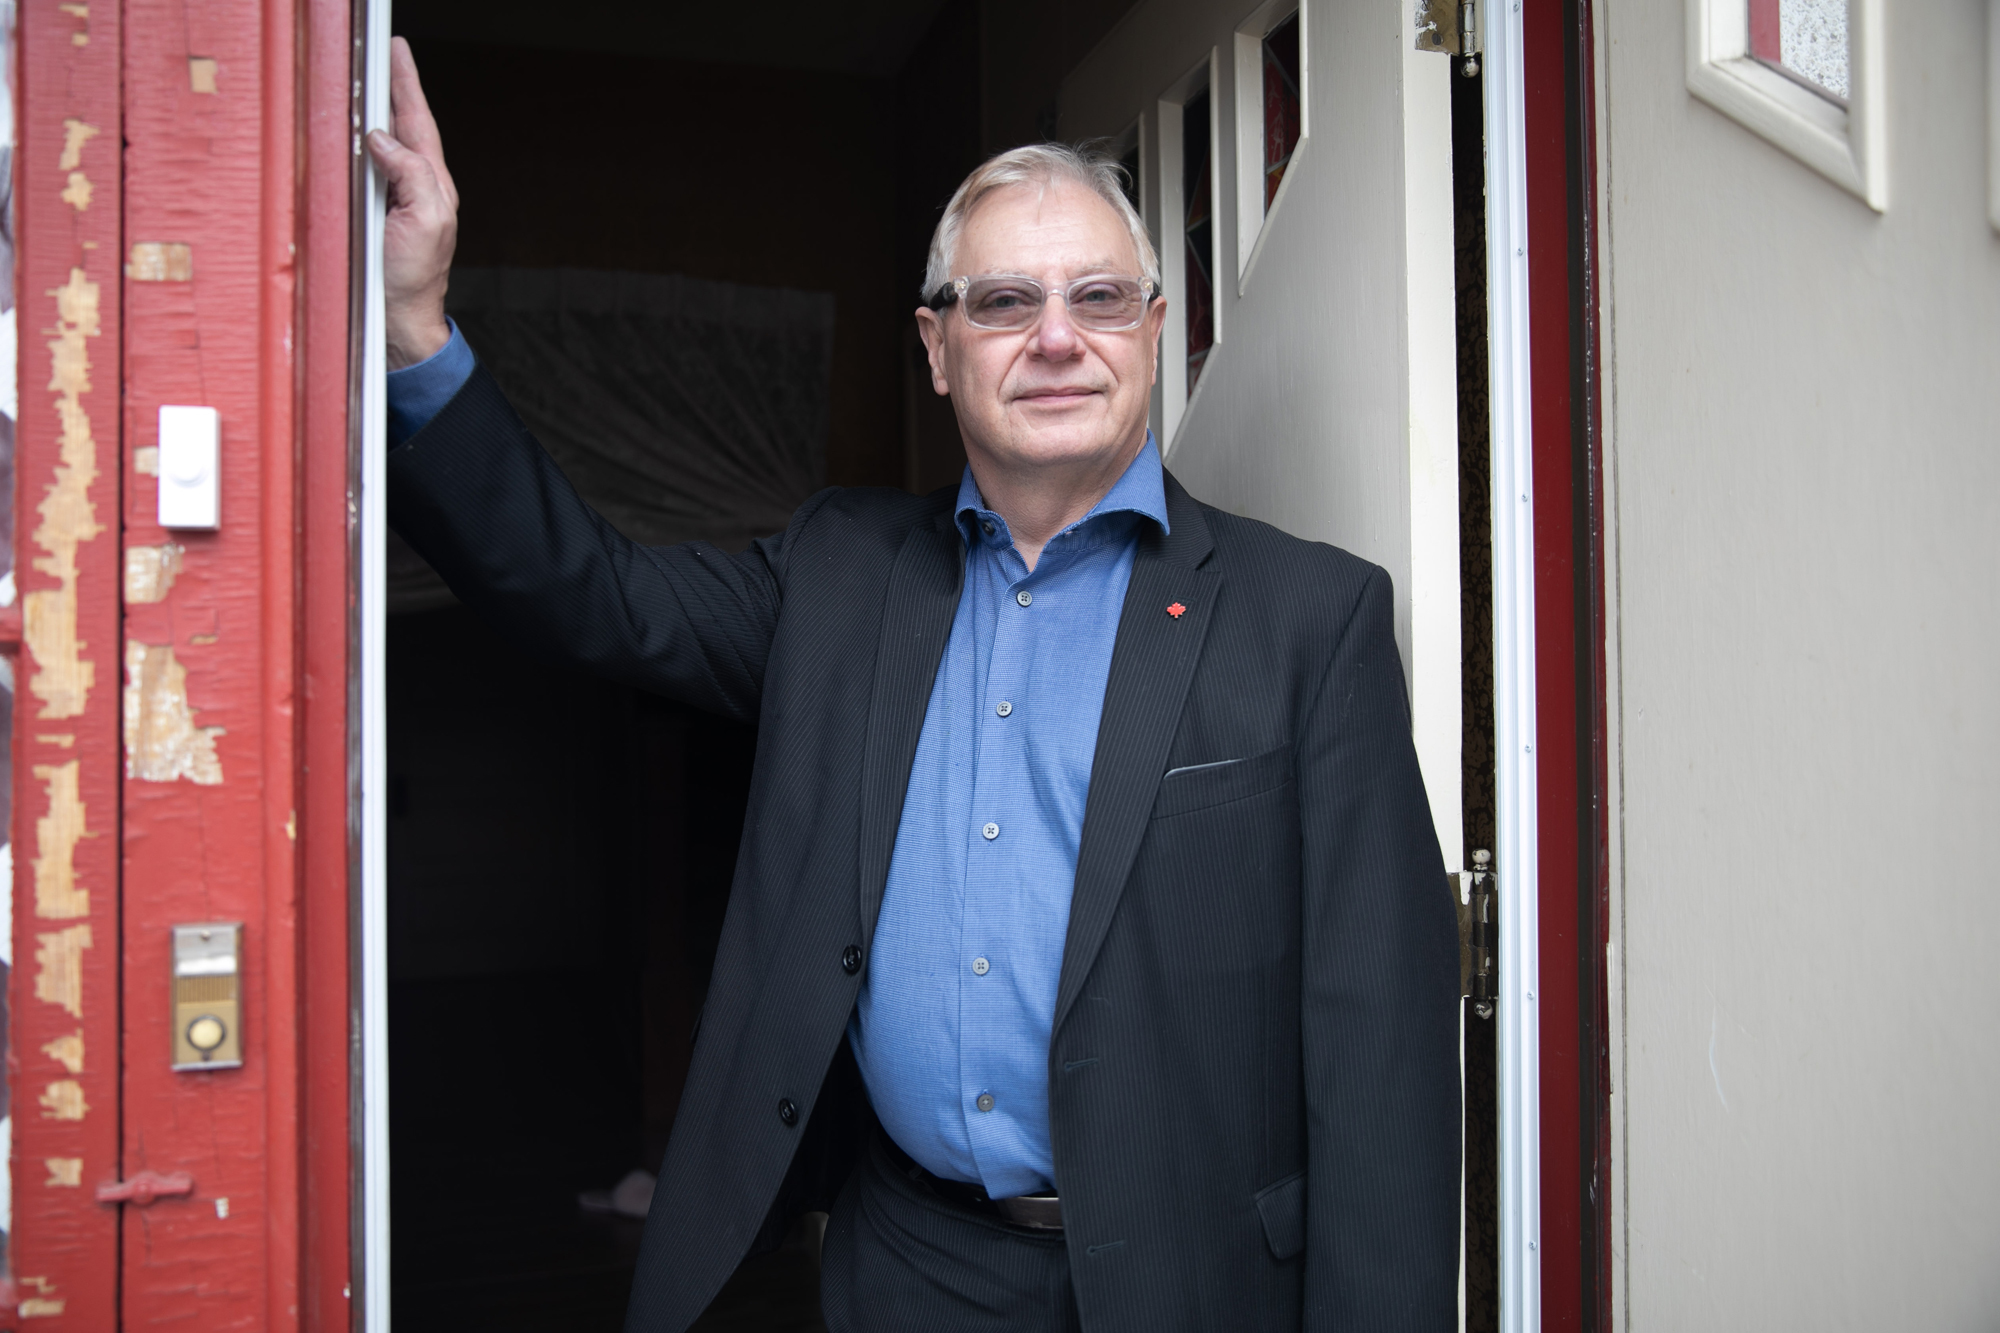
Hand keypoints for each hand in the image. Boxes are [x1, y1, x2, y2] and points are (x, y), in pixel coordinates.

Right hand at [365, 37, 458, 369]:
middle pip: (403, 124)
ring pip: (385, 143)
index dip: (406, 84)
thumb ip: (411, 174)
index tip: (396, 49)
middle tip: (382, 50)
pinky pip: (366, 167)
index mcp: (432, 185)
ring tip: (367, 76)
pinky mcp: (373, 214)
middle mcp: (415, 188)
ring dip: (376, 108)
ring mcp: (394, 200)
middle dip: (392, 85)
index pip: (418, 122)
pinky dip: (360, 142)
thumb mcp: (426, 222)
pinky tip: (351, 130)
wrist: (398, 322)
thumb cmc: (413, 280)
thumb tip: (382, 137)